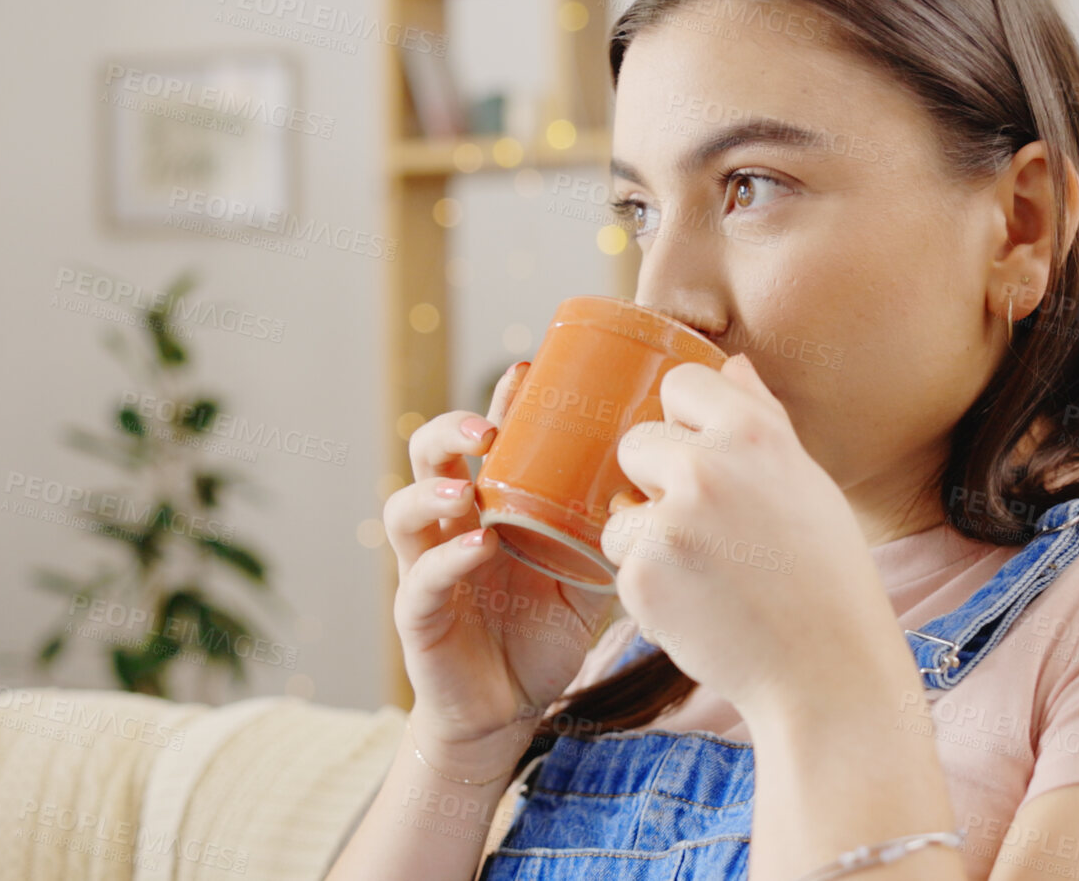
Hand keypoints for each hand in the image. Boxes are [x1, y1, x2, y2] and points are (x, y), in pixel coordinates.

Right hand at [383, 361, 617, 777]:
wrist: (510, 707)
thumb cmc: (545, 630)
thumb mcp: (587, 568)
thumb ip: (611, 528)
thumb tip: (673, 481)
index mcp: (490, 504)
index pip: (483, 438)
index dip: (498, 402)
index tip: (527, 371)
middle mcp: (451, 525)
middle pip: (428, 456)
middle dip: (451, 429)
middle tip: (490, 425)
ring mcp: (428, 568)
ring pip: (405, 511)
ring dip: (433, 488)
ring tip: (468, 483)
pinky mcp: (419, 617)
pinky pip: (422, 580)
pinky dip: (448, 560)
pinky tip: (480, 548)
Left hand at [598, 353, 909, 720]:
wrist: (826, 671)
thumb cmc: (824, 575)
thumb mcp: (806, 481)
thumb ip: (761, 418)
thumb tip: (732, 363)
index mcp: (753, 433)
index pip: (681, 384)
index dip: (687, 421)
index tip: (708, 457)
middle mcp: (707, 467)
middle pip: (636, 443)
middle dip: (658, 481)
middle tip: (710, 528)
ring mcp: (669, 522)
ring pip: (622, 509)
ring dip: (648, 538)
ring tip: (709, 573)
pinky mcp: (642, 575)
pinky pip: (622, 563)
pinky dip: (650, 585)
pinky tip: (699, 604)